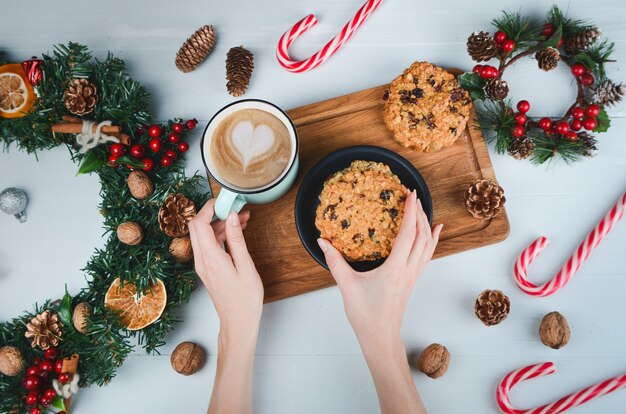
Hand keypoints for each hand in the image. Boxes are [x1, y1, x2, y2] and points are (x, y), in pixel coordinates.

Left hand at [188, 199, 263, 338]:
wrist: (238, 322)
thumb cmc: (245, 299)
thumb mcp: (245, 266)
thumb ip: (237, 239)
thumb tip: (232, 217)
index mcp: (210, 259)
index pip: (199, 224)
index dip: (209, 207)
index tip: (224, 200)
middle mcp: (202, 261)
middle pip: (197, 227)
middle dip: (214, 213)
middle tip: (234, 208)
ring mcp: (202, 265)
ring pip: (203, 235)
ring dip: (219, 224)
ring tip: (241, 219)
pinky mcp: (207, 268)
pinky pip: (208, 245)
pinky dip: (220, 235)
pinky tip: (236, 233)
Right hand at [317, 190, 441, 344]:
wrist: (380, 337)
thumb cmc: (366, 315)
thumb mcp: (346, 285)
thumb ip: (334, 261)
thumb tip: (322, 242)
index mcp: (395, 269)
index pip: (407, 234)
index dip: (410, 212)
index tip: (409, 195)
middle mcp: (409, 270)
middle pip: (421, 236)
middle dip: (419, 213)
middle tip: (411, 196)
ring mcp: (413, 276)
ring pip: (427, 245)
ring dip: (426, 225)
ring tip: (422, 208)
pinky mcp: (412, 280)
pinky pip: (427, 255)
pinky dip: (432, 240)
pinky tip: (435, 232)